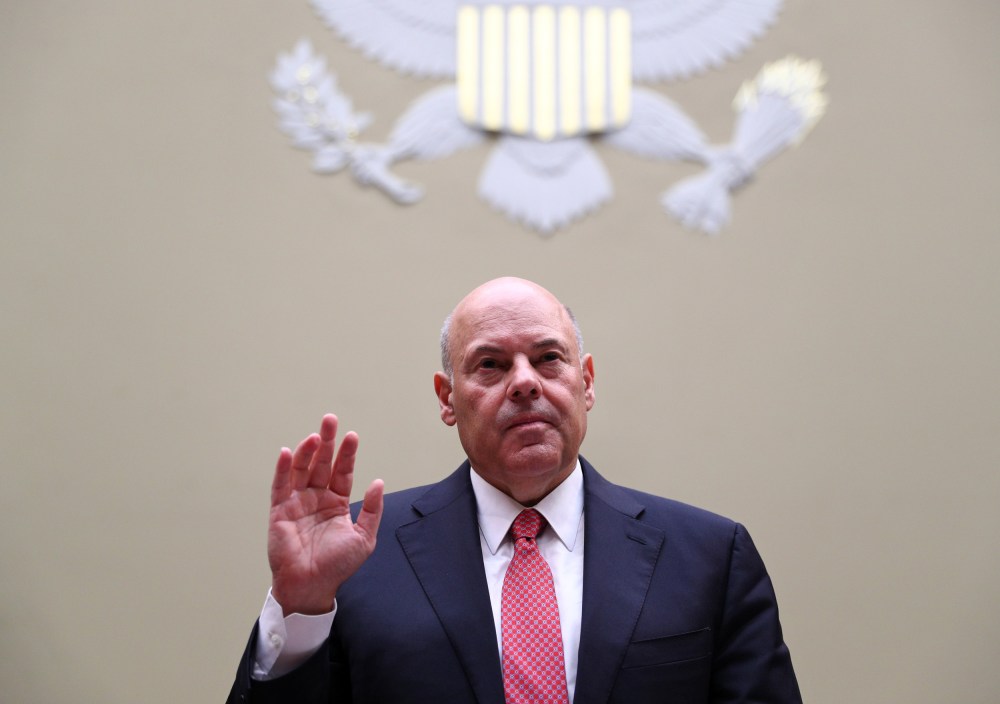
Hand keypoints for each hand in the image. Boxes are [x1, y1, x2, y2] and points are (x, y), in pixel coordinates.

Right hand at [267, 414, 383, 615]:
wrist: (312, 586)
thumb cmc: (337, 566)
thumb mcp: (363, 538)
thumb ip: (371, 510)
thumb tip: (378, 482)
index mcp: (336, 503)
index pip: (343, 472)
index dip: (347, 454)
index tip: (352, 436)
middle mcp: (316, 498)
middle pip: (321, 464)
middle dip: (326, 442)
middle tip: (330, 420)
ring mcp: (297, 503)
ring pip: (302, 470)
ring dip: (307, 451)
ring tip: (315, 436)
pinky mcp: (279, 511)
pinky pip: (281, 485)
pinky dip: (284, 468)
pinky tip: (290, 452)